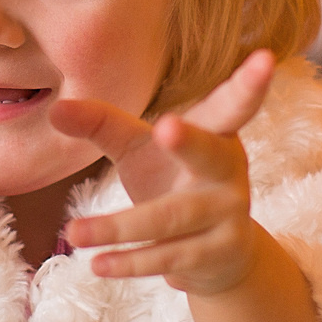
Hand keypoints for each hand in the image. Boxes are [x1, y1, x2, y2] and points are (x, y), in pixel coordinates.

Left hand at [54, 49, 277, 296]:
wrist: (217, 256)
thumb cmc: (175, 182)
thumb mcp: (140, 149)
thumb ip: (103, 125)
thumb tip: (56, 110)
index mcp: (217, 133)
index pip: (231, 105)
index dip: (249, 84)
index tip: (265, 58)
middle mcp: (229, 171)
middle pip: (207, 155)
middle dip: (188, 142)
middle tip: (166, 127)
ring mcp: (228, 214)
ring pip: (170, 218)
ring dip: (119, 227)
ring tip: (72, 233)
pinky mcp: (218, 254)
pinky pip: (169, 256)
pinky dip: (131, 261)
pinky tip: (98, 264)